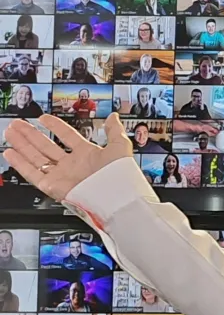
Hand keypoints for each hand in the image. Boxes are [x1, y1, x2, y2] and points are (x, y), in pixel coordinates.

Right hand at [3, 114, 131, 201]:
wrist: (116, 197)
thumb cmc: (121, 175)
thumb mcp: (119, 147)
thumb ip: (114, 131)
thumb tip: (113, 117)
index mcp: (88, 155)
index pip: (68, 137)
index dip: (56, 127)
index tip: (43, 118)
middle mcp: (73, 165)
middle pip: (46, 146)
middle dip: (31, 134)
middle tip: (18, 123)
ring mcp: (62, 176)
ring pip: (36, 157)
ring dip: (22, 144)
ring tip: (10, 131)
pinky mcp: (52, 186)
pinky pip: (32, 174)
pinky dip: (20, 164)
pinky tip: (10, 152)